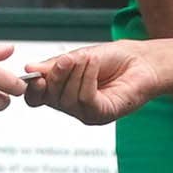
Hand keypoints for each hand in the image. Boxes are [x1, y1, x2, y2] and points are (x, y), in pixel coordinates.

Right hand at [24, 44, 161, 123]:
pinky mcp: (102, 115)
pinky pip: (85, 99)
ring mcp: (86, 113)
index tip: (34, 75)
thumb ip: (55, 65)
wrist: (143, 61)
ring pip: (67, 99)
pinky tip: (94, 64)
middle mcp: (72, 105)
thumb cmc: (114, 59)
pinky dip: (87, 79)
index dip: (32, 89)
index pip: (36, 98)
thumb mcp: (79, 57)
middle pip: (50, 97)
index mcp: (62, 91)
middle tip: (66, 59)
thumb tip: (30, 69)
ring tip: (87, 58)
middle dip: (56, 76)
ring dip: (75, 73)